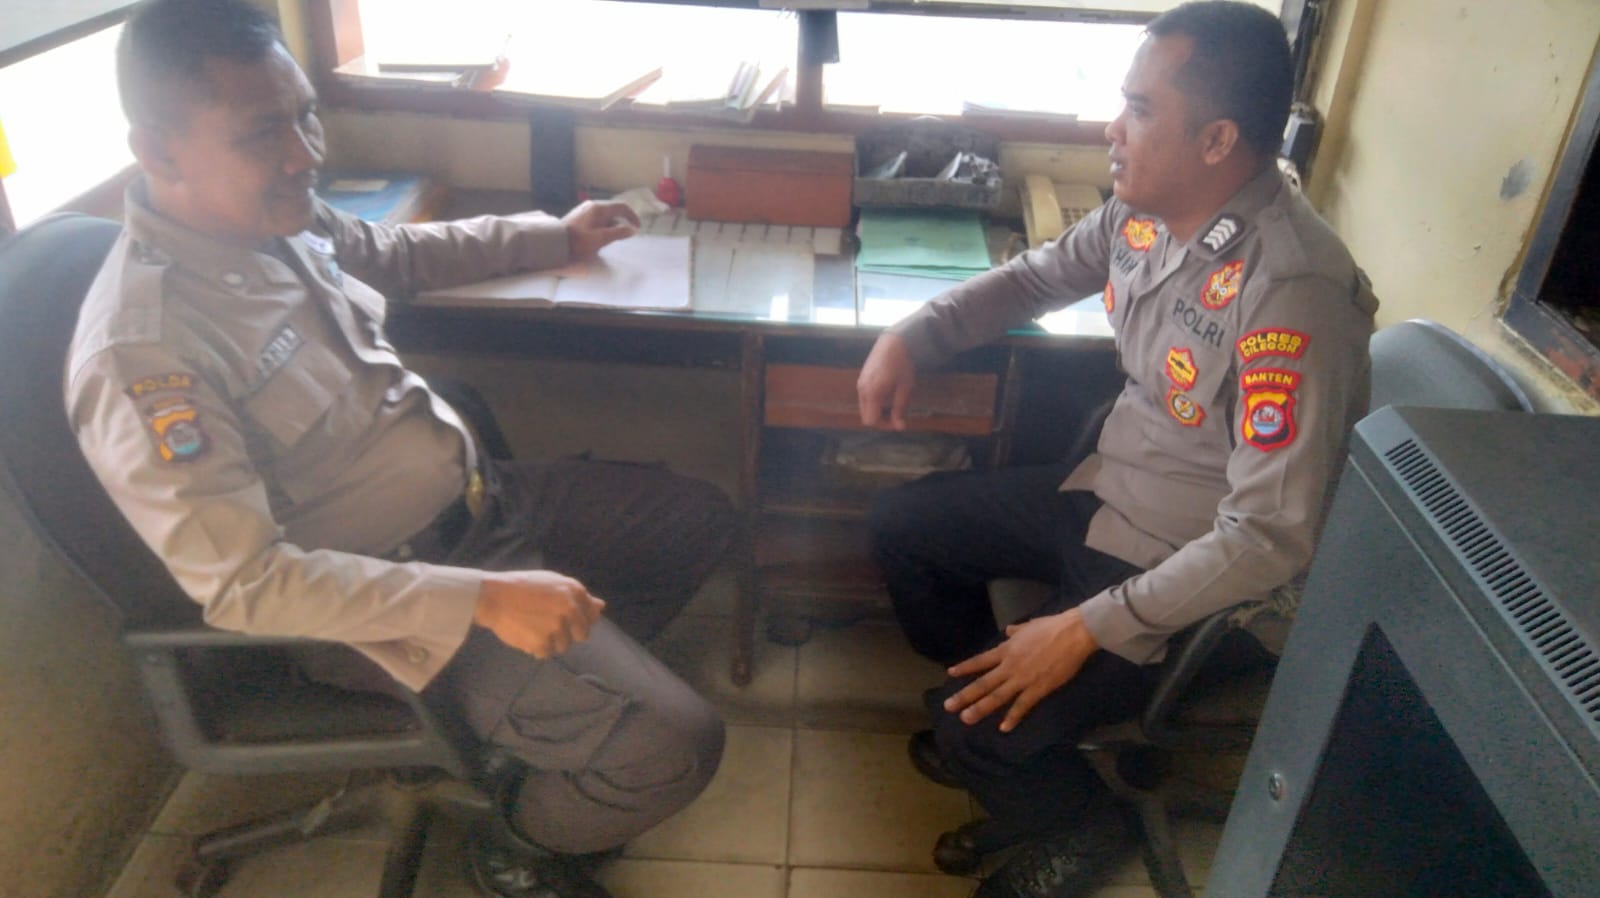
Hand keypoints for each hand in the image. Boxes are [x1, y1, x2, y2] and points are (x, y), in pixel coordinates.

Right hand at [474, 571, 606, 658]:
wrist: (494, 597)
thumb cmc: (523, 587)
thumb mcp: (554, 583)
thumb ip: (578, 596)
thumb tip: (601, 607)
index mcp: (574, 591)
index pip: (591, 616)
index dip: (577, 620)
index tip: (561, 617)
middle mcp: (570, 609)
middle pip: (582, 635)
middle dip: (568, 633)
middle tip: (547, 625)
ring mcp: (557, 627)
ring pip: (563, 646)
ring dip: (551, 642)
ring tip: (533, 627)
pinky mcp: (543, 643)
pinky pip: (546, 653)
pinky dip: (536, 648)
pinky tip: (525, 634)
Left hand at [561, 200, 640, 260]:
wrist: (555, 242)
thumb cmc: (579, 241)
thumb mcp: (601, 239)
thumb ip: (618, 233)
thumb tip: (632, 230)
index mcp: (599, 208)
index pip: (622, 207)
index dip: (632, 216)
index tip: (637, 227)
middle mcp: (592, 205)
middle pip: (613, 211)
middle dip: (621, 222)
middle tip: (624, 235)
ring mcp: (584, 209)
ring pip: (604, 215)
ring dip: (612, 225)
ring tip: (611, 239)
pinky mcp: (579, 215)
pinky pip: (596, 218)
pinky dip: (603, 225)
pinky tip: (599, 236)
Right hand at [857, 332, 916, 429]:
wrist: (894, 340)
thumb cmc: (902, 363)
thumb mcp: (905, 387)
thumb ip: (899, 408)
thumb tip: (899, 426)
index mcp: (872, 392)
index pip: (871, 420)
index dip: (884, 426)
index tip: (898, 423)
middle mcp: (862, 389)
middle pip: (865, 416)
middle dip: (880, 420)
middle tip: (896, 418)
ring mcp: (860, 383)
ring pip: (864, 408)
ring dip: (876, 411)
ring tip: (892, 407)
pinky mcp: (861, 378)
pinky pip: (864, 398)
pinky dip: (873, 403)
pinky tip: (886, 396)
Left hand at [944, 608, 1099, 731]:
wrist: (1073, 634)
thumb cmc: (1051, 627)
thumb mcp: (1028, 626)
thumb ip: (1016, 631)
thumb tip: (1008, 630)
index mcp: (1006, 649)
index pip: (981, 660)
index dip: (965, 667)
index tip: (951, 673)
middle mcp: (1009, 665)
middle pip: (983, 683)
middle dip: (964, 696)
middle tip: (948, 707)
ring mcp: (1022, 678)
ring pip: (997, 697)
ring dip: (980, 709)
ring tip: (966, 718)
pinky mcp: (1038, 689)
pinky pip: (1022, 706)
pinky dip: (1012, 717)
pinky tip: (1003, 728)